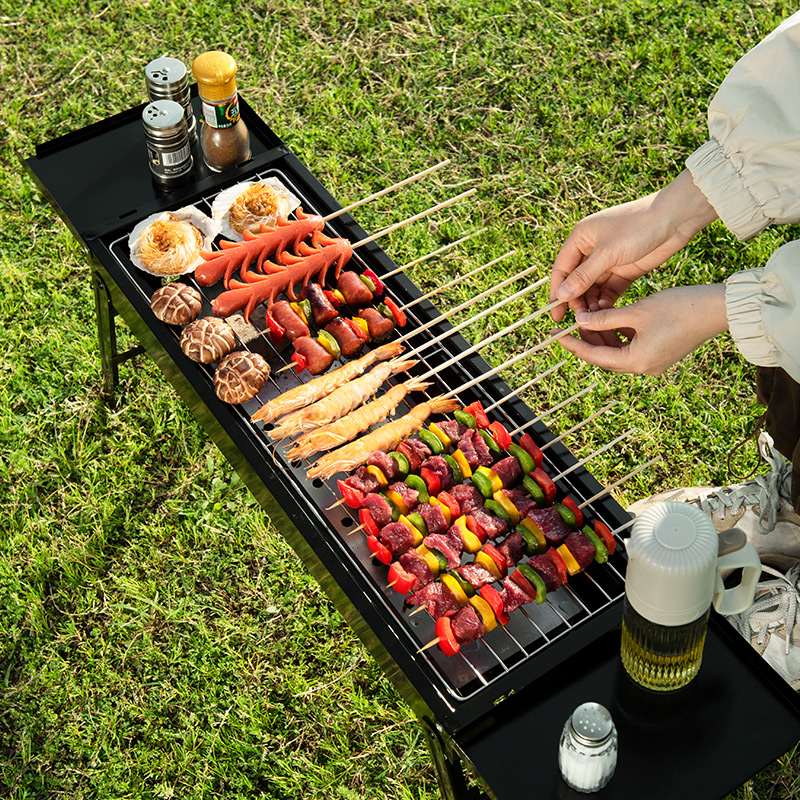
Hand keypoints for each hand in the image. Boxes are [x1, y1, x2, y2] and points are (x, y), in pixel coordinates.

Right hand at [550, 171, 717, 325]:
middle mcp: (591, 249)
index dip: (556, 292)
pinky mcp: (625, 270)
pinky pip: (609, 290)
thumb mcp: (607, 253)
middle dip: (576, 301)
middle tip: (578, 321)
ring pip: (592, 288)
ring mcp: (608, 260)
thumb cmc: (638, 227)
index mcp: (580, 238)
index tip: (555, 315)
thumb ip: (583, 276)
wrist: (675, 218)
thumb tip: (560, 295)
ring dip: (591, 303)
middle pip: (576, 281)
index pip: (561, 270)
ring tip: (594, 318)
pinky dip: (606, 301)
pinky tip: (606, 312)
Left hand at [554, 284, 728, 374]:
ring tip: (591, 316)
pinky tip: (611, 318)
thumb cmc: (680, 308)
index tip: (556, 335)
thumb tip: (580, 321)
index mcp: (636, 361)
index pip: (594, 356)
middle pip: (604, 357)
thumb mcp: (637, 311)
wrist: (718, 309)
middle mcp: (643, 367)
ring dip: (603, 336)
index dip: (573, 344)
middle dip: (587, 339)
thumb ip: (606, 318)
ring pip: (617, 352)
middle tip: (572, 323)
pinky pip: (631, 348)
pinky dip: (619, 335)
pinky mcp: (660, 354)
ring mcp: (653, 363)